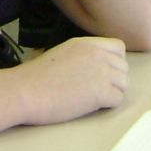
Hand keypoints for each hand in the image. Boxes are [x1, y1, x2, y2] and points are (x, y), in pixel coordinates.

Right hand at [14, 36, 128, 125]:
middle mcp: (98, 54)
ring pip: (124, 83)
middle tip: (96, 90)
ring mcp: (101, 72)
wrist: (25, 91)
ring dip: (112, 92)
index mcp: (87, 44)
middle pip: (123, 67)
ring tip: (93, 99)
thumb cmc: (35, 77)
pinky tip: (91, 106)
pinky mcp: (101, 92)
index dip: (114, 62)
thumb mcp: (62, 53)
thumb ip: (81, 55)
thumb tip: (92, 67)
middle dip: (114, 80)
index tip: (103, 73)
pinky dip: (108, 105)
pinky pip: (118, 100)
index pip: (119, 48)